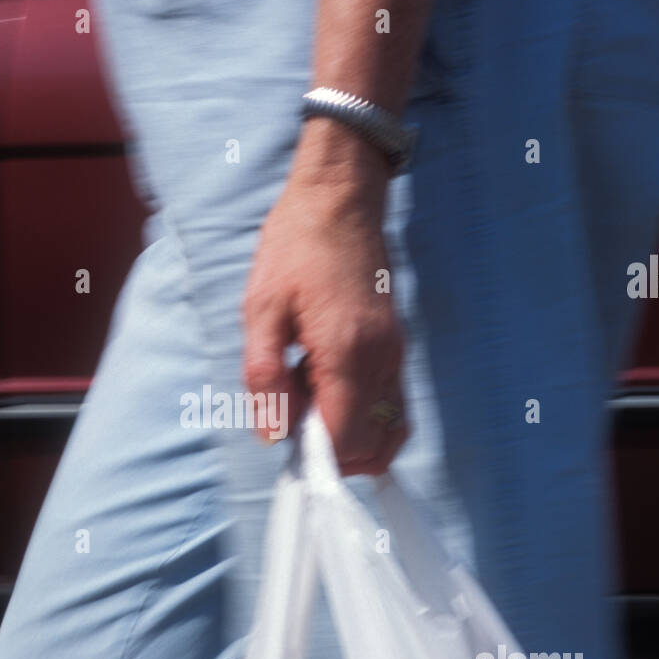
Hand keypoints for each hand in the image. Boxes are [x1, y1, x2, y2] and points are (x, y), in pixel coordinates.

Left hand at [242, 119, 409, 474]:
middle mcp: (381, 359)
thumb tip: (273, 434)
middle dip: (333, 454)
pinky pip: (391, 405)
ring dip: (351, 438)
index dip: (315, 459)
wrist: (339, 200)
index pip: (345, 439)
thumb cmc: (295, 248)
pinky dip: (364, 417)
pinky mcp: (396, 347)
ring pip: (389, 430)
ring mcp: (395, 354)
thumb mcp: (261, 309)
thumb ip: (264, 378)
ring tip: (308, 406)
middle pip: (374, 445)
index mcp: (346, 352)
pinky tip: (324, 390)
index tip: (286, 450)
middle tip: (293, 425)